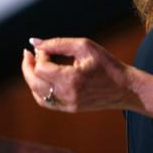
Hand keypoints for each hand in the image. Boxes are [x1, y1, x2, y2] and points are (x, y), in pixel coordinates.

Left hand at [20, 37, 136, 112]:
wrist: (125, 88)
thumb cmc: (107, 64)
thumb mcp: (85, 46)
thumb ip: (58, 43)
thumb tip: (34, 43)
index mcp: (72, 79)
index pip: (41, 68)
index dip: (39, 56)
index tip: (46, 48)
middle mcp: (67, 95)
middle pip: (34, 83)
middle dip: (27, 66)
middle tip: (28, 54)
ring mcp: (68, 105)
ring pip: (37, 94)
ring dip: (31, 78)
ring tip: (33, 64)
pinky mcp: (70, 109)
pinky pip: (46, 102)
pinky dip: (39, 90)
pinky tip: (42, 78)